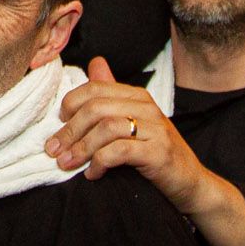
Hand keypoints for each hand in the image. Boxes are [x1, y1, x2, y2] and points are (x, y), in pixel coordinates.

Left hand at [49, 57, 244, 245]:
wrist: (190, 182)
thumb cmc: (156, 152)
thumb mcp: (134, 120)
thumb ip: (112, 94)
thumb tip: (95, 63)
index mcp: (137, 96)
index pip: (95, 88)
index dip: (71, 104)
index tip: (58, 123)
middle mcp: (146, 107)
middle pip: (96, 108)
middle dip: (70, 129)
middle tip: (54, 150)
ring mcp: (155, 129)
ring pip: (106, 128)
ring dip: (81, 147)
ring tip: (67, 164)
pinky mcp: (158, 153)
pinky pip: (120, 152)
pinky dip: (100, 163)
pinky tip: (92, 174)